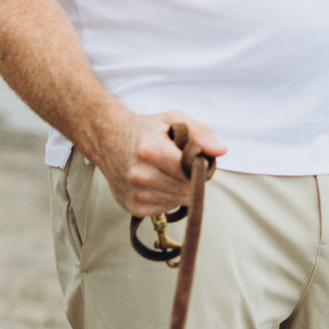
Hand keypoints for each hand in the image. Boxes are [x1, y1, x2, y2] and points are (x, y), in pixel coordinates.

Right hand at [105, 108, 227, 221]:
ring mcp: (136, 194)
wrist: (107, 140)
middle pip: (187, 189)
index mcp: (151, 151)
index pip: (191, 172)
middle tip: (182, 164)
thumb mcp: (173, 120)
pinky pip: (166, 208)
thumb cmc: (145, 130)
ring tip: (167, 171)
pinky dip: (168, 197)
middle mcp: (141, 176)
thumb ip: (200, 132)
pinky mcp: (134, 208)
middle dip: (191, 178)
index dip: (199, 167)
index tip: (195, 158)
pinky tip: (158, 182)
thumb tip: (220, 151)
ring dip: (180, 189)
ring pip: (178, 201)